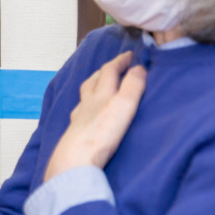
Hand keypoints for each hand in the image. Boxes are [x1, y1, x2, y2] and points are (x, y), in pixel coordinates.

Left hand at [44, 51, 146, 181]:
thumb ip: (132, 87)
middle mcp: (87, 104)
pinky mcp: (75, 133)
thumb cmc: (100, 134)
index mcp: (100, 95)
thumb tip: (139, 68)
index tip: (130, 54)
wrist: (75, 160)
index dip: (120, 61)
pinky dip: (84, 106)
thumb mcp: (123, 106)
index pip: (109, 71)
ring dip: (92, 85)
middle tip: (114, 66)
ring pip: (84, 96)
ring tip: (97, 84)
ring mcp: (79, 118)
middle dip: (104, 71)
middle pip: (93, 81)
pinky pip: (79, 112)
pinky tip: (84, 112)